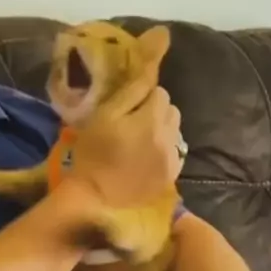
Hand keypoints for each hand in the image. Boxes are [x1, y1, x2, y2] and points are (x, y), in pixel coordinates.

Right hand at [67, 72, 183, 213]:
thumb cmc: (93, 152)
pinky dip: (166, 152)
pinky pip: (176, 153)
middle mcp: (168, 136)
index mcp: (152, 118)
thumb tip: (150, 73)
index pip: (160, 92)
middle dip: (157, 112)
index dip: (144, 98)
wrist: (94, 196)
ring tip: (142, 142)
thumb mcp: (104, 115)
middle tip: (135, 124)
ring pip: (175, 131)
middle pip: (172, 111)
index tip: (129, 108)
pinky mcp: (171, 176)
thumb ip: (130, 92)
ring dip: (163, 131)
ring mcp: (172, 158)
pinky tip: (148, 159)